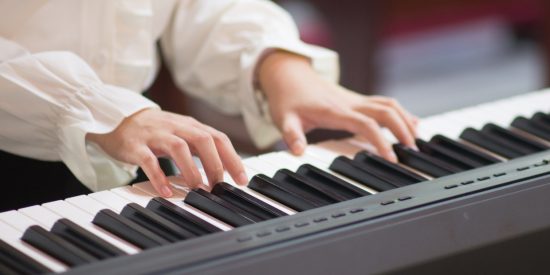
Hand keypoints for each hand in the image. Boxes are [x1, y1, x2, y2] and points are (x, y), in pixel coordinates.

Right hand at [86, 109, 247, 196]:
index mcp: (190, 125)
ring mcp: (155, 135)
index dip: (232, 158)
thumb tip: (225, 169)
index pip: (218, 138)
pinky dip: (159, 176)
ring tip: (197, 189)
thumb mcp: (181, 133)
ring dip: (191, 169)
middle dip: (215, 164)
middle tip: (219, 186)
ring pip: (178, 147)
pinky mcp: (136, 146)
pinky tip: (166, 191)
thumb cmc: (155, 130)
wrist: (116, 117)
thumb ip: (201, 148)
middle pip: (203, 140)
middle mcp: (176, 127)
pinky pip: (149, 161)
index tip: (242, 179)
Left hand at [259, 51, 417, 161]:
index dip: (381, 140)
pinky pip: (384, 103)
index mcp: (335, 110)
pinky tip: (410, 122)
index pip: (366, 124)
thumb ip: (291, 135)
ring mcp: (355, 99)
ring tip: (416, 141)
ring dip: (405, 119)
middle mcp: (350, 103)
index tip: (392, 158)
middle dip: (403, 129)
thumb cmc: (288, 99)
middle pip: (386, 111)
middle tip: (413, 152)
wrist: (288, 75)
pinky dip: (400, 113)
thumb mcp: (284, 118)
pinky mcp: (356, 99)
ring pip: (389, 104)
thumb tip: (298, 152)